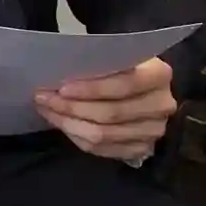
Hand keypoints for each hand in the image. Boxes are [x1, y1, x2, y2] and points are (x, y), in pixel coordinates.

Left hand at [36, 57, 174, 163]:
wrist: (138, 87)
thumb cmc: (119, 66)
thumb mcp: (113, 56)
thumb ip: (96, 63)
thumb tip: (58, 73)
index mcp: (159, 75)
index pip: (125, 84)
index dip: (91, 89)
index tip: (62, 88)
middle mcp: (162, 105)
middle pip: (111, 113)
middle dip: (72, 107)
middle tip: (44, 98)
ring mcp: (153, 130)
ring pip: (103, 135)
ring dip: (68, 123)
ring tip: (47, 110)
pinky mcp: (140, 148)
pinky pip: (102, 149)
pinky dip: (77, 136)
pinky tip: (62, 124)